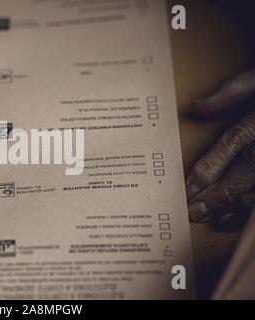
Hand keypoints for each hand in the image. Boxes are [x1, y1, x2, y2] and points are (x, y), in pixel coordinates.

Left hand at [187, 69, 254, 230]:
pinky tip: (240, 219)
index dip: (207, 168)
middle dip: (216, 196)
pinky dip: (254, 212)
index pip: (232, 144)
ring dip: (236, 208)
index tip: (187, 187)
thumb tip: (198, 106)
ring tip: (213, 220)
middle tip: (194, 212)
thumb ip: (234, 90)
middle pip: (243, 173)